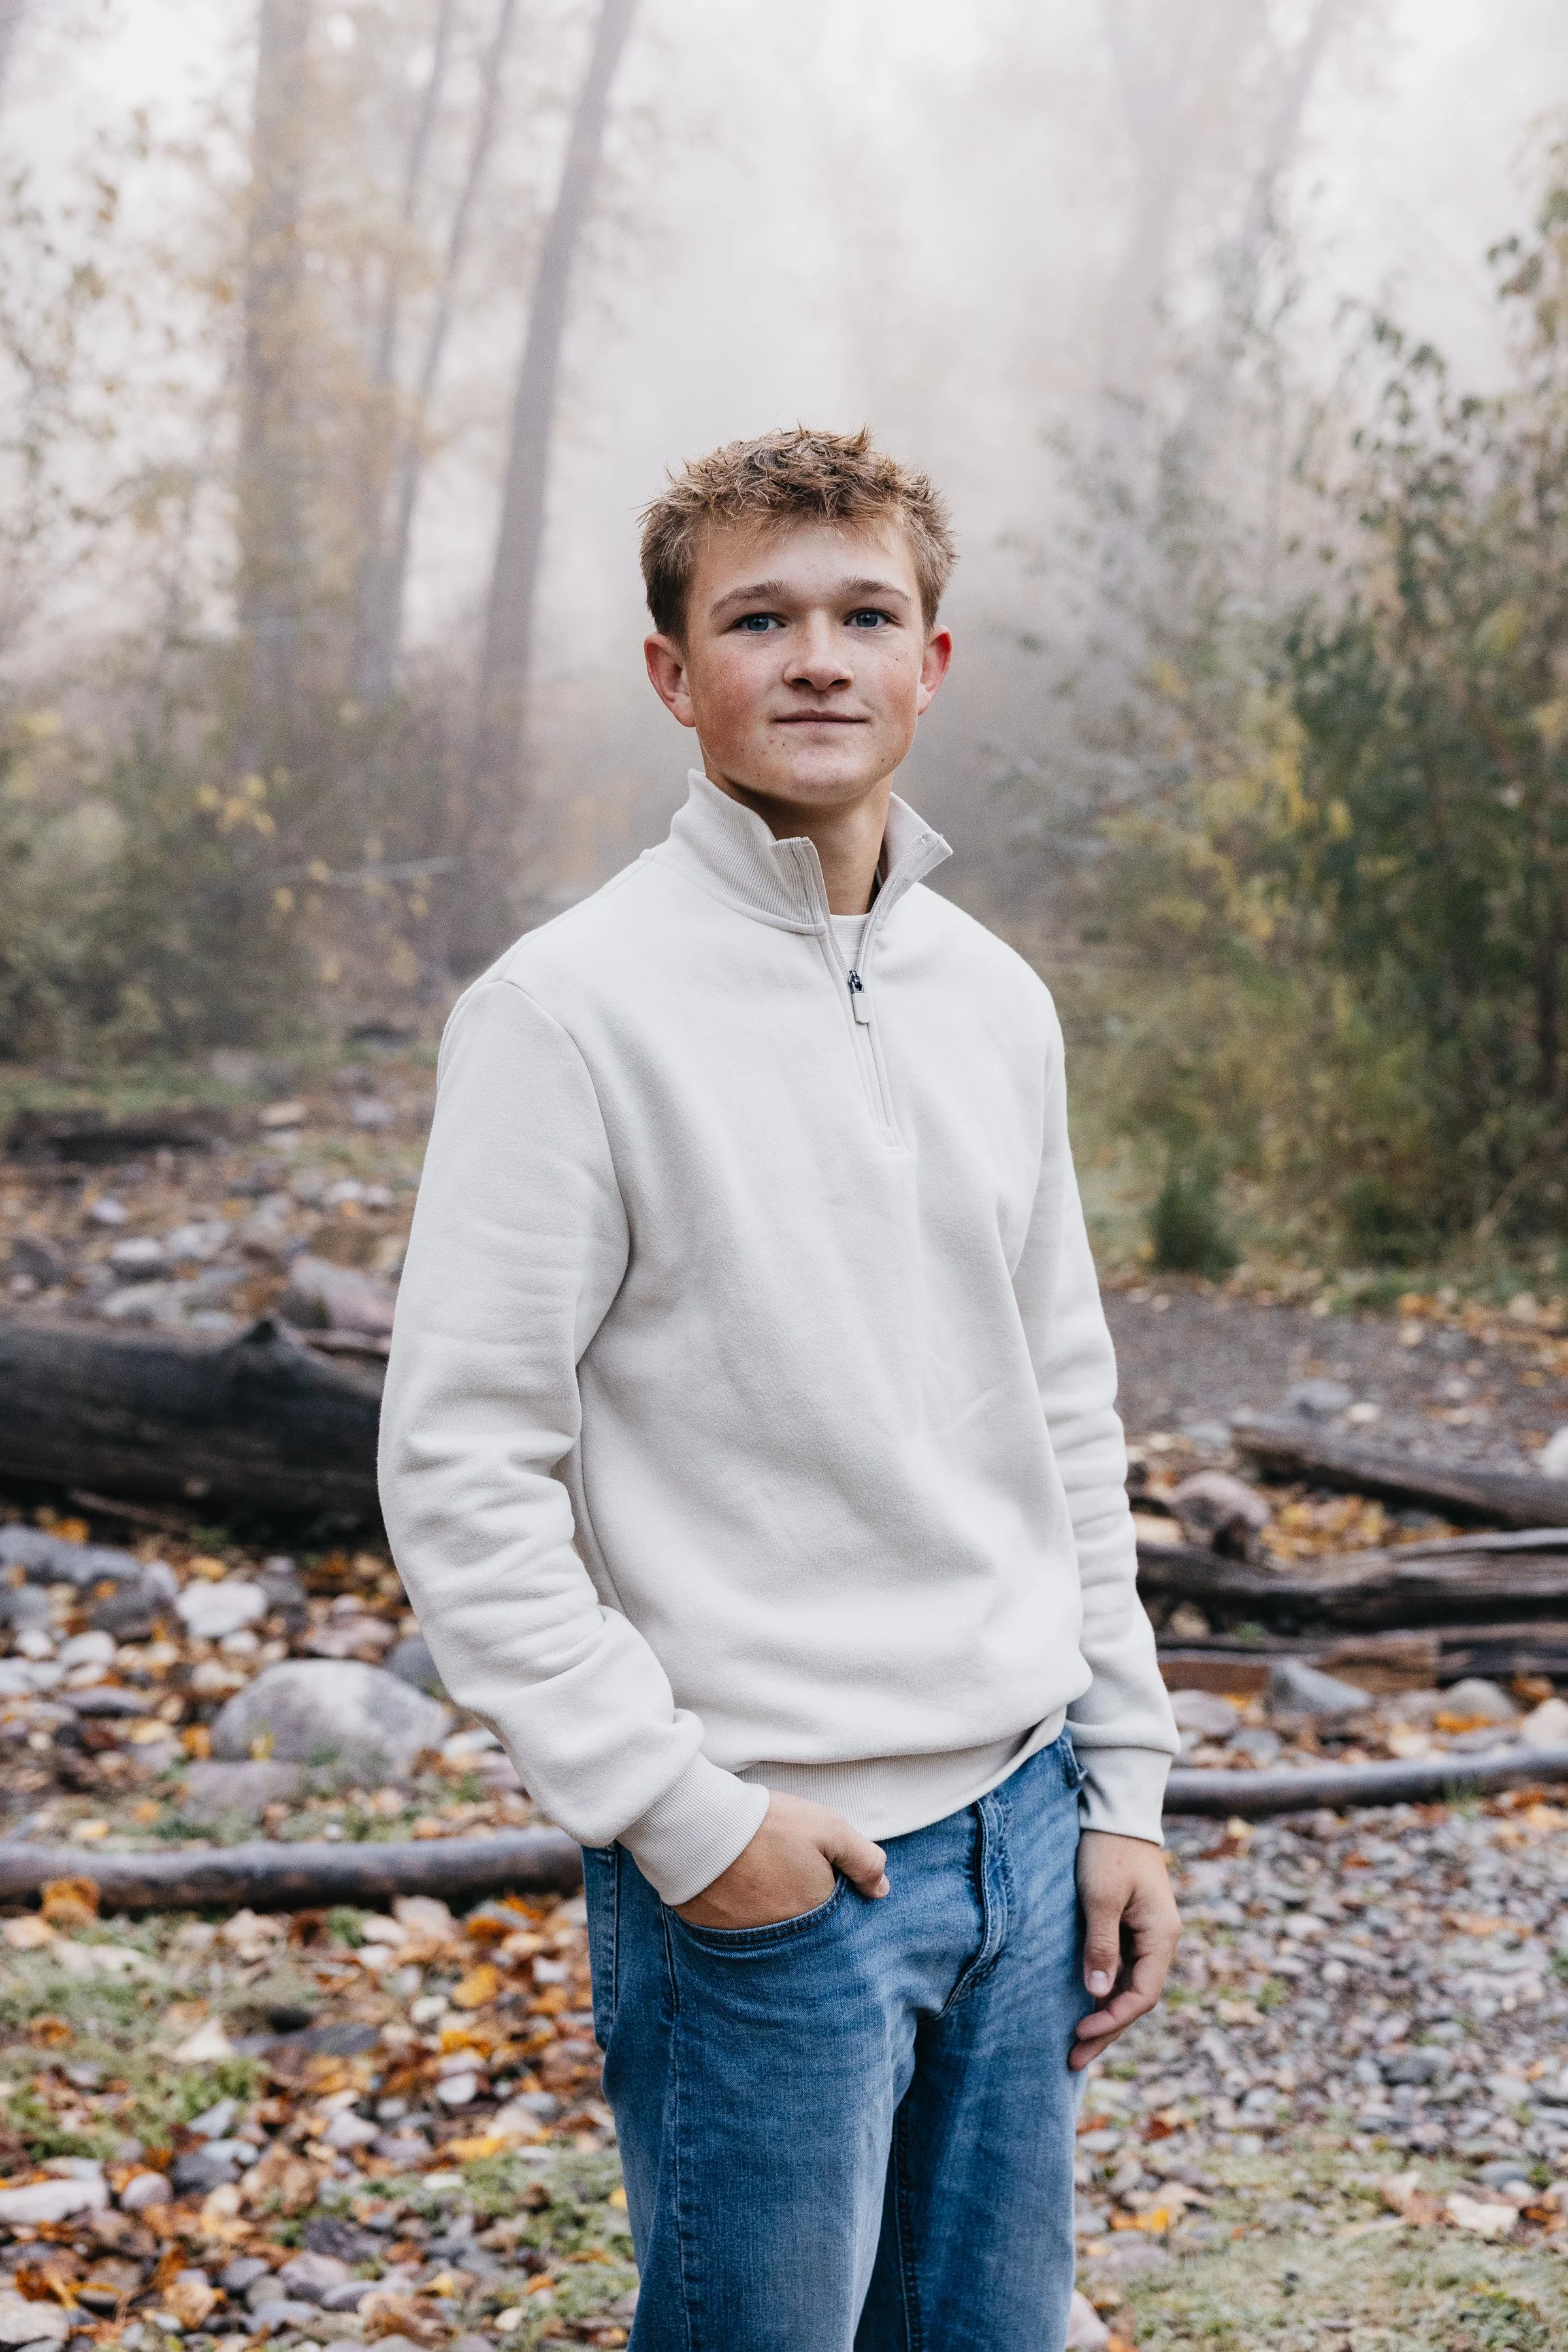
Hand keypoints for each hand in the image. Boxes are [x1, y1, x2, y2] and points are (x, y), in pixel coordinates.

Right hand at [675, 1790, 889, 1929]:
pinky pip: (737, 1932)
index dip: (832, 1894)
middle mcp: (783, 1939)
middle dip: (802, 1907)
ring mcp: (746, 1941)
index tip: (819, 1872)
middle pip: (804, 1929)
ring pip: (772, 1932)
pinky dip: (741, 1914)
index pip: (837, 1920)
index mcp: (815, 1915)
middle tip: (786, 1873)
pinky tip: (737, 1886)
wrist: (699, 1826)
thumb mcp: (829, 1829)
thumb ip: (863, 1860)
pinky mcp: (714, 1935)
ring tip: (761, 1876)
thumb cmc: (768, 1825)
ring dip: (771, 1911)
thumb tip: (882, 1889)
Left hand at [1070, 1830, 1180, 2070]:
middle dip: (1106, 2030)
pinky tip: (1083, 2006)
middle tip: (1072, 2061)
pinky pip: (1121, 1969)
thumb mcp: (1101, 1897)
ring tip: (1075, 2046)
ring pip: (1129, 1987)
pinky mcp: (1130, 1926)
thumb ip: (1100, 1946)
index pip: (1142, 1995)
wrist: (1115, 1810)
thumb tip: (1099, 1995)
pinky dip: (1104, 1991)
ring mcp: (1146, 1934)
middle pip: (1136, 1998)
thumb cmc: (1107, 1849)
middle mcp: (1159, 1940)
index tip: (1078, 2033)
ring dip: (1104, 2015)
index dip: (1112, 2020)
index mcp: (1161, 1935)